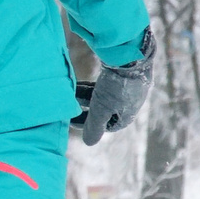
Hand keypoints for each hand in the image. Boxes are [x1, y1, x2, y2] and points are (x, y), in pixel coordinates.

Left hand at [75, 28, 154, 146]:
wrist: (130, 55)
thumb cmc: (116, 86)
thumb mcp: (101, 109)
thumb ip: (94, 126)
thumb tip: (88, 143)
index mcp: (127, 114)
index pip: (108, 126)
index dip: (89, 125)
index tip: (72, 120)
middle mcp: (129, 102)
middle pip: (104, 110)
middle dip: (86, 110)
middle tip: (69, 109)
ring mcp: (127, 87)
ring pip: (101, 96)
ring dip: (84, 97)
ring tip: (69, 94)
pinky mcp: (123, 73)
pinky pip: (103, 84)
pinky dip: (89, 86)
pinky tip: (76, 83)